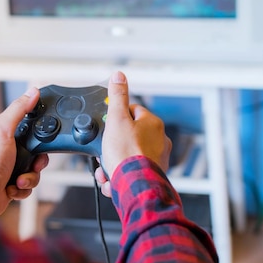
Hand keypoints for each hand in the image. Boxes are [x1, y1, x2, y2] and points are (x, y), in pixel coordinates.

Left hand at [0, 87, 48, 215]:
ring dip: (29, 177)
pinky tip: (12, 187)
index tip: (40, 141)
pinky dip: (23, 189)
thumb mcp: (3, 129)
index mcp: (0, 132)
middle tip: (32, 164)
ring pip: (34, 170)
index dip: (37, 134)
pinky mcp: (11, 182)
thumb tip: (32, 91)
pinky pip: (28, 185)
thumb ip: (18, 109)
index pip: (27, 126)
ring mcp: (9, 166)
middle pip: (35, 151)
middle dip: (36, 162)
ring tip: (18, 179)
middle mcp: (5, 148)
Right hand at [96, 71, 170, 196]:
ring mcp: (156, 159)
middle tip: (104, 151)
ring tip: (106, 169)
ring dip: (112, 162)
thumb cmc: (128, 154)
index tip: (107, 125)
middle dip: (112, 145)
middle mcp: (158, 140)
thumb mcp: (117, 119)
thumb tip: (118, 76)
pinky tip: (112, 180)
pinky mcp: (151, 175)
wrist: (135, 187)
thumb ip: (117, 97)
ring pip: (127, 155)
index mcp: (152, 124)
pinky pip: (131, 172)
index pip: (132, 111)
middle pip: (128, 136)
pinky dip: (119, 175)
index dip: (116, 118)